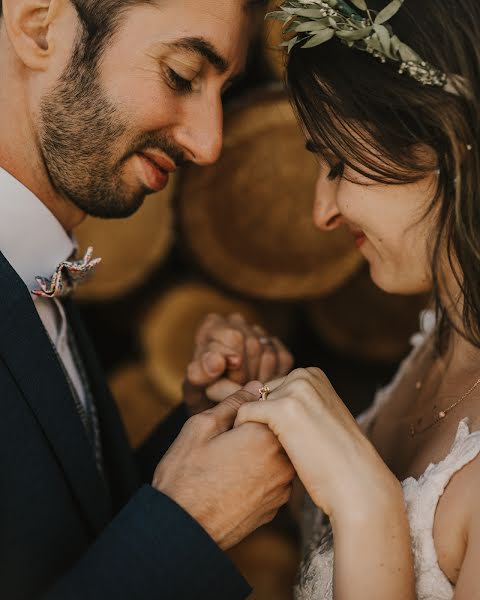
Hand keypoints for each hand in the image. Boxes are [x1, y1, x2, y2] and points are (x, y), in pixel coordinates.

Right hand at [153, 381, 295, 549]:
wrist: (182, 530)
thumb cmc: (186, 476)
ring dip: (259, 453)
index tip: (230, 419)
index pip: (270, 406)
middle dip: (256, 430)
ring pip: (276, 456)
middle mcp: (282, 461)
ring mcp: (281, 488)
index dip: (248, 408)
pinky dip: (259, 475)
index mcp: (265, 436)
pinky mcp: (275, 508)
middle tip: (226, 440)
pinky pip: (273, 479)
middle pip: (276, 431)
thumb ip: (233, 403)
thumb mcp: (202, 427)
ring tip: (228, 463)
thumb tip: (255, 387)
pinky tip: (234, 481)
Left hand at [183, 312, 293, 415]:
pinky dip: (272, 377)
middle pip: (253, 346)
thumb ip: (201, 372)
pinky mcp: (277, 347)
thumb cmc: (204, 389)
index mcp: (213, 324)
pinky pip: (282, 361)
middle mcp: (236, 322)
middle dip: (245, 374)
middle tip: (236, 388)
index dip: (233, 364)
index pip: (234, 337)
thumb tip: (218, 361)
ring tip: (244, 387)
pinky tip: (257, 382)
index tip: (227, 379)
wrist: (220, 400)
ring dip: (258, 378)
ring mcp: (259, 333)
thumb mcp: (195, 384)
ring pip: (269, 355)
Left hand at [234, 369, 397, 517]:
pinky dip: (242, 431)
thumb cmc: (337, 458)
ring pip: (252, 404)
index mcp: (313, 374)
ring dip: (253, 427)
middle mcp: (304, 376)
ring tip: (268, 451)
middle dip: (263, 420)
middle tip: (277, 448)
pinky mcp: (281, 409)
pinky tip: (253, 452)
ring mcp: (294, 390)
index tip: (286, 439)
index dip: (274, 416)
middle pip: (261, 395)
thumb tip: (266, 398)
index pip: (275, 389)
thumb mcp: (322, 416)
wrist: (355, 482)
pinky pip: (244, 413)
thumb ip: (300, 403)